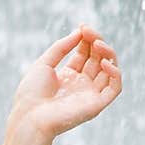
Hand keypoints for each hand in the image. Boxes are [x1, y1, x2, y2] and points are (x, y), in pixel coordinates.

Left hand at [8, 25, 122, 141]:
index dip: (87, 39)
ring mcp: (90, 94)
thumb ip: (61, 47)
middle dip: (97, 43)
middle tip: (90, 33)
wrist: (30, 117)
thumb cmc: (32, 93)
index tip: (83, 27)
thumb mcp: (44, 63)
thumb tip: (80, 31)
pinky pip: (115, 88)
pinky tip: (105, 62)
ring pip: (109, 70)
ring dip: (107, 54)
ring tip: (98, 44)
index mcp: (68, 76)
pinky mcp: (97, 104)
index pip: (85, 53)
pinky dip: (115, 73)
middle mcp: (81, 84)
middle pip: (98, 59)